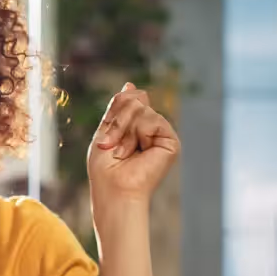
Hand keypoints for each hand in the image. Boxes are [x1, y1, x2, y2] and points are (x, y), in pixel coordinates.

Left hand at [87, 83, 180, 202]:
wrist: (115, 189)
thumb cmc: (105, 169)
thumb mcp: (106, 131)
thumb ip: (119, 107)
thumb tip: (131, 85)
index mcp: (135, 127)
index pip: (128, 99)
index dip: (116, 112)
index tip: (108, 140)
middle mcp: (150, 129)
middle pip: (134, 100)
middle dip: (117, 122)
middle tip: (113, 147)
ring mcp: (161, 134)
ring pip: (141, 108)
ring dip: (124, 130)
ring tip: (124, 152)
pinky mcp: (171, 142)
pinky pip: (152, 119)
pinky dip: (138, 133)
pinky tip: (139, 151)